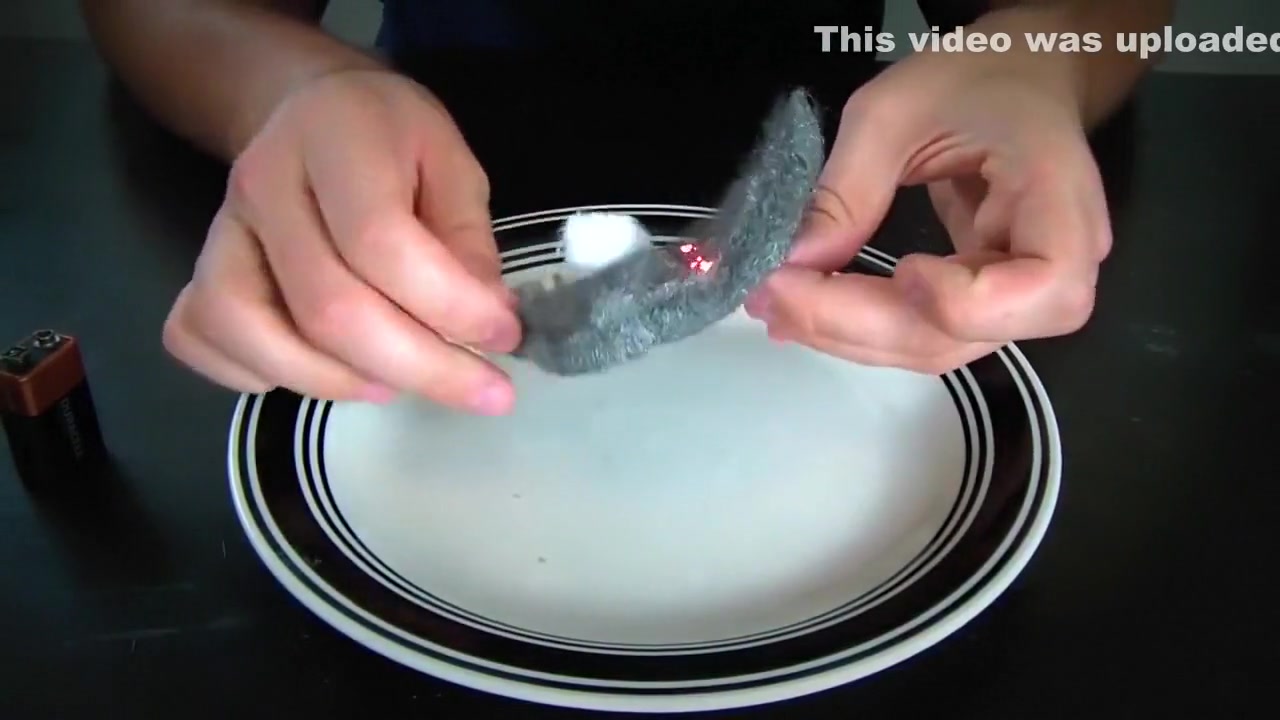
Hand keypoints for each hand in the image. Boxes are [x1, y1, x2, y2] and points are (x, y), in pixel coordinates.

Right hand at [163, 69, 520, 413]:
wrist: (311, 111)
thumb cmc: (391, 139)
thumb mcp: (452, 163)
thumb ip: (468, 239)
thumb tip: (486, 322)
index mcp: (335, 139)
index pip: (382, 242)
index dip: (449, 305)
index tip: (506, 334)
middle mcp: (264, 184)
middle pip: (328, 306)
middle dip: (418, 367)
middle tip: (484, 392)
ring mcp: (221, 231)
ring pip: (253, 332)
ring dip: (339, 381)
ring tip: (401, 386)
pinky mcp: (199, 269)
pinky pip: (203, 337)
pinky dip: (257, 375)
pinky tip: (324, 372)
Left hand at [746, 25, 1110, 372]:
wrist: (1020, 78)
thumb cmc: (975, 78)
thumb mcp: (895, 110)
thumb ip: (848, 189)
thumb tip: (797, 261)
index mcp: (1060, 198)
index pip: (1046, 288)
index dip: (965, 299)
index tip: (900, 267)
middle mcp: (1057, 262)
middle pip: (969, 333)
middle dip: (863, 325)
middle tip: (777, 296)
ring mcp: (1021, 292)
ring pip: (939, 346)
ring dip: (851, 336)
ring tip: (777, 305)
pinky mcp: (983, 301)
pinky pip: (925, 332)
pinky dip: (861, 327)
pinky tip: (806, 310)